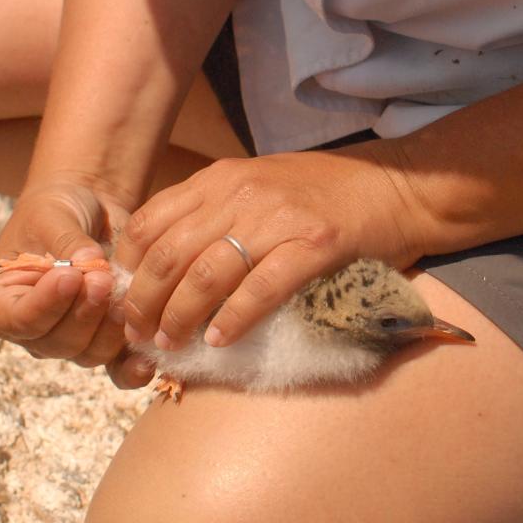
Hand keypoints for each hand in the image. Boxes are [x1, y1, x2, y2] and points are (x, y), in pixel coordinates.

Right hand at [0, 178, 133, 371]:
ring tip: (123, 292)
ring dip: (109, 327)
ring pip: (90, 352)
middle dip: (84, 313)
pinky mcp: (106, 339)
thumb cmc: (59, 209)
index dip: (46, 305)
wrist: (91, 208)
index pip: (19, 320)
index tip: (69, 277)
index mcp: (5, 303)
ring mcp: (72, 339)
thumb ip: (67, 242)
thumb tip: (88, 263)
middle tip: (103, 279)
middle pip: (58, 343)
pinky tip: (148, 361)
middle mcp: (36, 330)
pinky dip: (132, 366)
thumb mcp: (53, 215)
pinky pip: (117, 366)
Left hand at [113, 149, 427, 349]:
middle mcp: (242, 193)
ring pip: (208, 273)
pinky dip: (235, 319)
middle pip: (170, 253)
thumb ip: (214, 213)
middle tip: (139, 334)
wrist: (397, 185)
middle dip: (145, 301)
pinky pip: (262, 287)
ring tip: (171, 344)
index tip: (125, 302)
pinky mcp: (316, 244)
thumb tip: (166, 262)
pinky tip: (220, 341)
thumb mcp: (258, 186)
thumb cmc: (323, 193)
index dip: (130, 268)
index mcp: (221, 179)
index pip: (151, 222)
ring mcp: (279, 218)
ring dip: (182, 316)